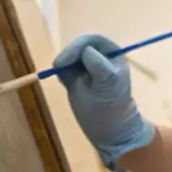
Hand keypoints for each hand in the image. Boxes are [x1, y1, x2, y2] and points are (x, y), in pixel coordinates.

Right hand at [52, 33, 155, 168]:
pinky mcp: (76, 77)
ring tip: (65, 80)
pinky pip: (64, 69)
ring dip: (64, 64)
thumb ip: (98, 66)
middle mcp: (99, 57)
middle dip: (69, 54)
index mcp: (112, 54)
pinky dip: (61, 73)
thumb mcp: (109, 84)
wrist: (110, 130)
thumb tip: (86, 51)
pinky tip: (65, 84)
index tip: (66, 62)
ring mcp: (86, 67)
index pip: (91, 42)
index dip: (78, 48)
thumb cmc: (113, 107)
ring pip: (70, 56)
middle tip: (58, 66)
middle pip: (79, 45)